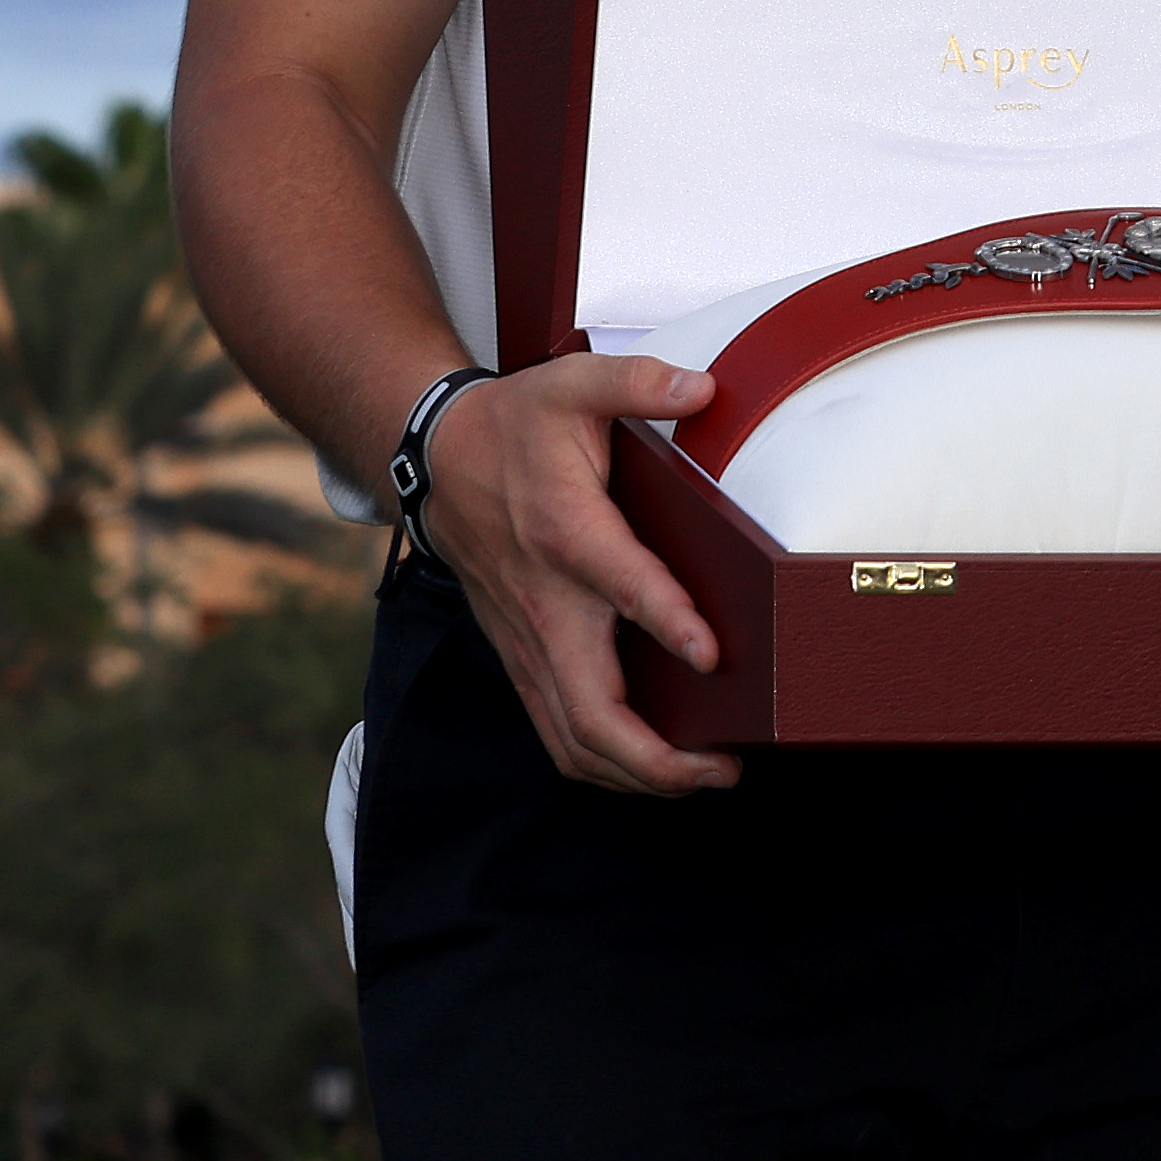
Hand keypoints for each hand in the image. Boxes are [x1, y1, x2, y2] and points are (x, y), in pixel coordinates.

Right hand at [416, 356, 740, 796]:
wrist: (435, 462)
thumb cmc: (516, 426)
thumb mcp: (571, 384)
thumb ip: (638, 382)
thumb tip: (705, 388)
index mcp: (568, 533)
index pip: (621, 587)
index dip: (667, 621)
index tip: (712, 655)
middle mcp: (547, 606)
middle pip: (591, 710)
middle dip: (656, 757)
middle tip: (725, 766)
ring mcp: (531, 643)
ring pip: (573, 740)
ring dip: (636, 775)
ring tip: (704, 778)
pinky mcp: (524, 659)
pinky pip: (559, 733)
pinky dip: (605, 764)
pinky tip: (655, 768)